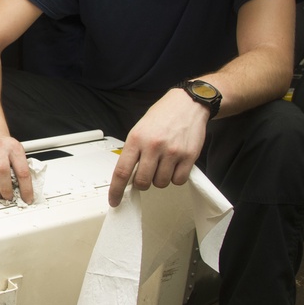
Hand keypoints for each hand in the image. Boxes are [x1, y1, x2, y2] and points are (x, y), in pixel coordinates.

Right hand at [0, 134, 34, 203]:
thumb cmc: (5, 145)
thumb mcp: (17, 151)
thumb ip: (21, 168)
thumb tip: (26, 189)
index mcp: (14, 148)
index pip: (22, 171)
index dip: (26, 188)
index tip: (27, 198)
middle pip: (2, 172)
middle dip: (6, 190)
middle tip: (8, 196)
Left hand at [109, 89, 207, 206]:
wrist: (187, 104)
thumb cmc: (162, 116)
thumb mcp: (139, 129)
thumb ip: (133, 151)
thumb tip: (126, 175)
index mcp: (136, 139)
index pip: (122, 171)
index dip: (116, 190)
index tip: (114, 200)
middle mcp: (153, 146)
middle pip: (143, 182)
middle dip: (142, 183)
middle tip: (146, 173)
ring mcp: (172, 152)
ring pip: (161, 183)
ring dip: (160, 179)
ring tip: (163, 164)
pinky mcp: (189, 156)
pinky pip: (179, 180)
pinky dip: (175, 177)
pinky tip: (175, 165)